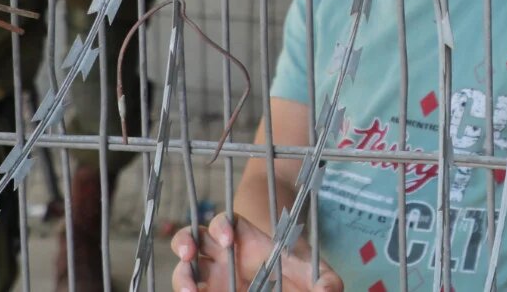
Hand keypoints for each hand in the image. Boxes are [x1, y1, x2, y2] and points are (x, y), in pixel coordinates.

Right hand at [170, 212, 341, 291]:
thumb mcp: (313, 269)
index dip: (221, 226)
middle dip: (185, 243)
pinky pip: (192, 290)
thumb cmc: (298, 267)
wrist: (289, 280)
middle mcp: (220, 254)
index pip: (224, 222)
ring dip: (181, 276)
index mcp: (243, 237)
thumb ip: (325, 279)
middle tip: (188, 255)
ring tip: (188, 290)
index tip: (229, 239)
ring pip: (184, 269)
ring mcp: (212, 276)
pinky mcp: (210, 291)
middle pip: (192, 239)